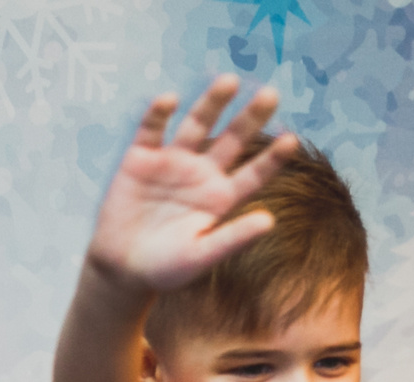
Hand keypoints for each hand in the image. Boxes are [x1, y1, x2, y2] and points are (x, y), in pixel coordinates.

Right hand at [86, 78, 295, 295]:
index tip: (292, 140)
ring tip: (229, 80)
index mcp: (221, 198)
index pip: (253, 173)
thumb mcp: (201, 256)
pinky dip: (158, 114)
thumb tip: (270, 220)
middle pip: (232, 139)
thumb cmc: (166, 268)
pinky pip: (152, 130)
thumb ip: (233, 238)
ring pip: (197, 125)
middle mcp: (201, 174)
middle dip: (250, 118)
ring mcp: (172, 163)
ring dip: (211, 103)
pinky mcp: (141, 158)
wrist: (121, 268)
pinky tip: (169, 100)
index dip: (272, 157)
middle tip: (271, 94)